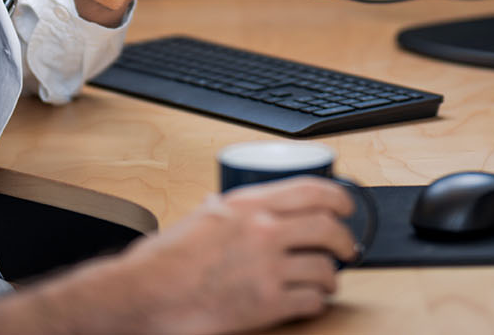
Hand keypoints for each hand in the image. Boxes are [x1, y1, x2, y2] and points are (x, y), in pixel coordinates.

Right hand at [112, 177, 357, 334]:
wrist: (147, 293)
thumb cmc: (166, 258)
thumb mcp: (202, 215)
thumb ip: (227, 207)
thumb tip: (233, 205)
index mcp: (249, 205)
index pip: (312, 190)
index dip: (339, 198)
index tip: (347, 207)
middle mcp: (263, 231)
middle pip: (328, 228)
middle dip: (344, 241)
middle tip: (347, 248)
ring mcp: (267, 268)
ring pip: (324, 268)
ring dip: (331, 277)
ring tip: (328, 281)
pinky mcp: (266, 303)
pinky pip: (310, 301)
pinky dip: (317, 303)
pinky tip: (311, 302)